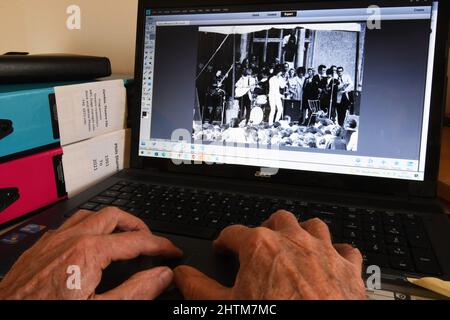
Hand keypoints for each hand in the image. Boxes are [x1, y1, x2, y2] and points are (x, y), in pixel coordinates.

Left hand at [0, 207, 181, 299]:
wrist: (4, 316)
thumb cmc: (47, 313)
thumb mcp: (100, 310)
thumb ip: (135, 292)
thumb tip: (161, 275)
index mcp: (89, 252)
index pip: (137, 240)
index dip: (160, 245)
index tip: (172, 252)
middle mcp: (71, 238)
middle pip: (114, 216)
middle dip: (137, 225)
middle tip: (150, 240)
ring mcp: (53, 240)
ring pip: (91, 214)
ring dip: (112, 221)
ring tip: (124, 235)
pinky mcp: (40, 247)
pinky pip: (69, 224)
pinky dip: (89, 226)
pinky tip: (89, 241)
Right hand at [174, 211, 365, 299]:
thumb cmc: (274, 316)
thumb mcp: (226, 306)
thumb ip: (199, 288)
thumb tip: (183, 276)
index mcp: (261, 246)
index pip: (234, 232)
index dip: (225, 241)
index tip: (223, 247)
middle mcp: (293, 240)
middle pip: (276, 220)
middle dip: (266, 229)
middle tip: (260, 243)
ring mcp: (323, 251)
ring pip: (312, 226)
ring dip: (303, 232)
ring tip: (295, 244)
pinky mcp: (348, 267)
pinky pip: (346, 249)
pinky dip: (337, 252)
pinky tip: (331, 260)